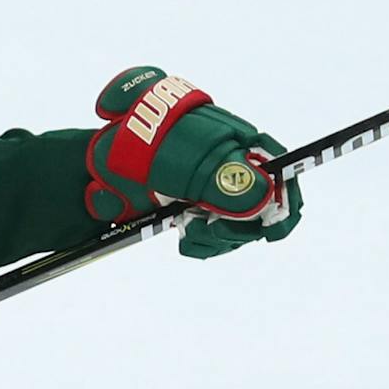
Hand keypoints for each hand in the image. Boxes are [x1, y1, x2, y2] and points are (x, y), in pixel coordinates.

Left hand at [82, 67, 302, 258]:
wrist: (103, 162)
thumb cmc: (148, 150)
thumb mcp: (192, 164)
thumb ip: (231, 182)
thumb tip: (267, 198)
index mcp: (241, 144)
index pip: (283, 171)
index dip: (286, 200)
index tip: (272, 228)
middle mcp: (233, 167)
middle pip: (265, 209)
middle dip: (241, 227)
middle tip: (209, 226)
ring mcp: (215, 190)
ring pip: (240, 229)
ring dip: (219, 238)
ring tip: (191, 230)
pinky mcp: (195, 211)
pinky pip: (215, 238)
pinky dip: (204, 243)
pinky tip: (188, 239)